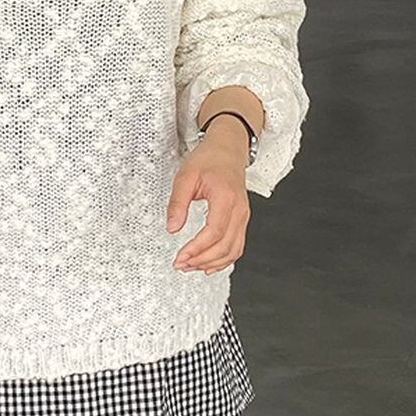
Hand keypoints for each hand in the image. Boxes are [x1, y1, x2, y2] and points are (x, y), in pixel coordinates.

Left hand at [166, 117, 251, 273]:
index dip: (197, 249)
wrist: (228, 148)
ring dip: (212, 263)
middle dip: (201, 260)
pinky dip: (223, 259)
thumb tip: (172, 227)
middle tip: (180, 264)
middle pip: (225, 246)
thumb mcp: (186, 176)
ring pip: (233, 250)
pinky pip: (236, 246)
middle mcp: (239, 209)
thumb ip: (178, 203)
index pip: (214, 232)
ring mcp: (243, 216)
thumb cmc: (209, 158)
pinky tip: (208, 264)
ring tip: (190, 266)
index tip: (180, 256)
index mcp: (226, 197)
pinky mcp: (241, 220)